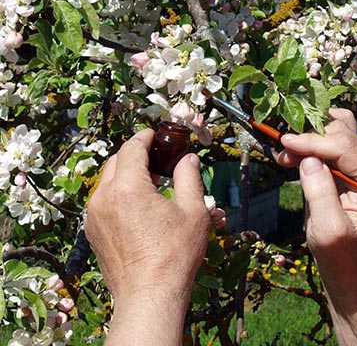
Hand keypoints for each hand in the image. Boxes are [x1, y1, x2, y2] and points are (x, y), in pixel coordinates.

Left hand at [85, 129, 210, 300]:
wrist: (149, 294)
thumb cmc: (174, 254)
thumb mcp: (193, 211)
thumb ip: (189, 178)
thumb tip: (188, 159)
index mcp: (128, 188)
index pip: (131, 148)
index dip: (144, 137)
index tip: (154, 134)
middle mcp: (104, 198)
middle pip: (115, 162)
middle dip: (134, 155)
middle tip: (156, 159)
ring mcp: (94, 216)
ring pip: (107, 183)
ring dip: (126, 176)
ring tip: (150, 185)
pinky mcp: (92, 232)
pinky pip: (103, 203)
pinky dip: (118, 196)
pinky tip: (138, 208)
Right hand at [277, 109, 356, 278]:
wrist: (348, 263)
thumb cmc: (340, 251)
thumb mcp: (328, 228)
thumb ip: (321, 193)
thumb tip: (309, 159)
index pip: (345, 145)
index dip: (313, 141)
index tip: (285, 143)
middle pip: (342, 130)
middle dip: (310, 136)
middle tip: (284, 152)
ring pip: (336, 129)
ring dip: (308, 136)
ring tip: (286, 155)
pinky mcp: (346, 166)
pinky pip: (327, 142)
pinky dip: (308, 144)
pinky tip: (290, 158)